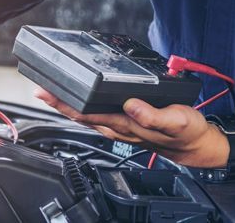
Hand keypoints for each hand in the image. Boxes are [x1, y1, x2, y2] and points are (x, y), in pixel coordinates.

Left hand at [34, 88, 229, 167]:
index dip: (66, 104)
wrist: (194, 144)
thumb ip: (152, 115)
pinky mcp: (123, 122)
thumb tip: (131, 104)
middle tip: (39, 89)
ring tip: (50, 93)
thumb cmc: (186, 132)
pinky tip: (76, 101)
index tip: (49, 93)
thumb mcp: (176, 121)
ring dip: (67, 105)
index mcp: (126, 124)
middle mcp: (117, 127)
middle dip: (58, 103)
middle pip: (80, 115)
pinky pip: (96, 115)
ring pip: (86, 116)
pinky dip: (82, 106)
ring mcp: (119, 126)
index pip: (88, 114)